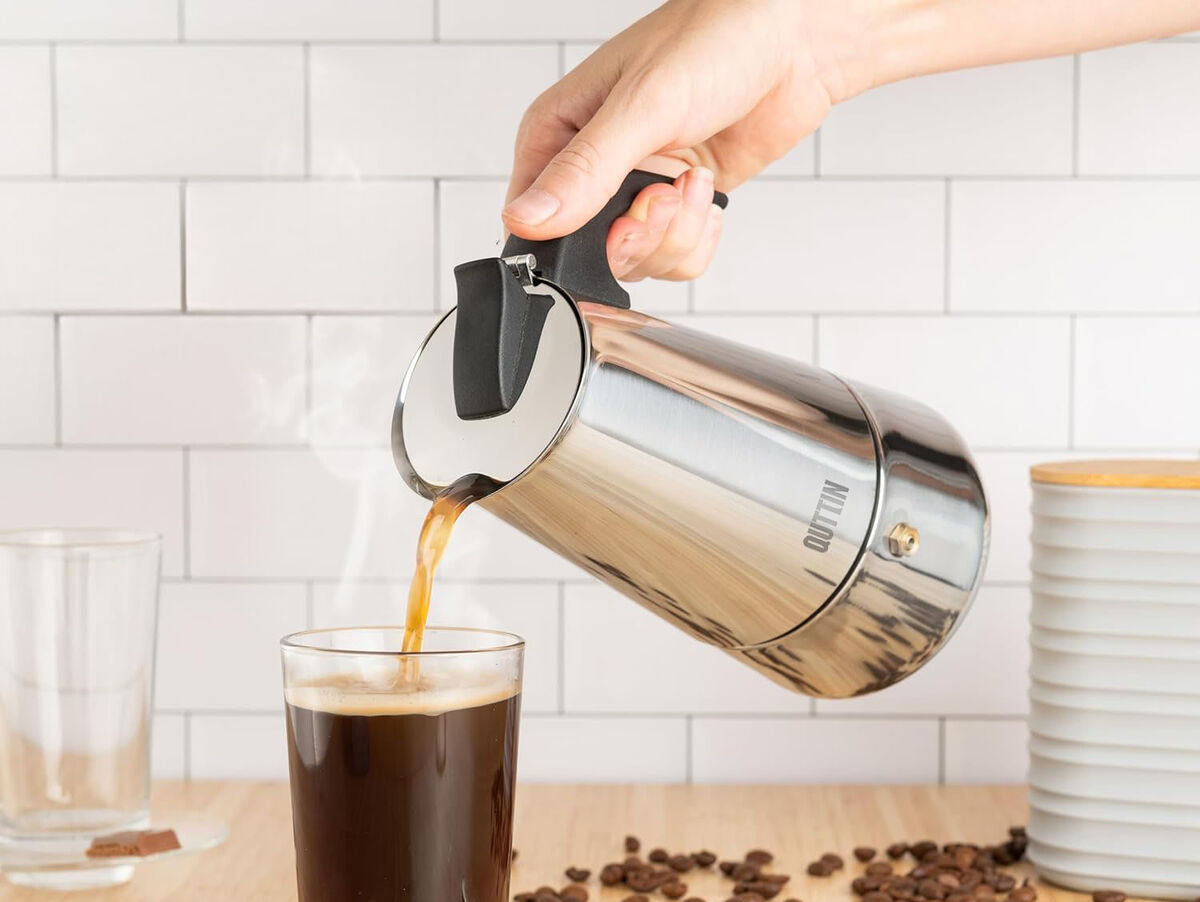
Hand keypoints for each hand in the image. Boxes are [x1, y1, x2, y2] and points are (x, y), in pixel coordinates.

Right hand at [501, 0, 869, 281]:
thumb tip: (526, 219)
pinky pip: (673, 257)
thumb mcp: (641, 106)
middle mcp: (592, 168)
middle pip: (590, 253)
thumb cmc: (714, 42)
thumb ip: (584, 170)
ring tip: (695, 180)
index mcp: (558, 135)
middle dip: (639, 237)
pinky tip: (707, 192)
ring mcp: (637, 189)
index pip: (534, 221)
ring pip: (636, 261)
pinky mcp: (677, 205)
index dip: (575, 239)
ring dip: (676, 234)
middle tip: (667, 194)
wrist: (792, 41)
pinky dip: (698, 237)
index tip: (622, 215)